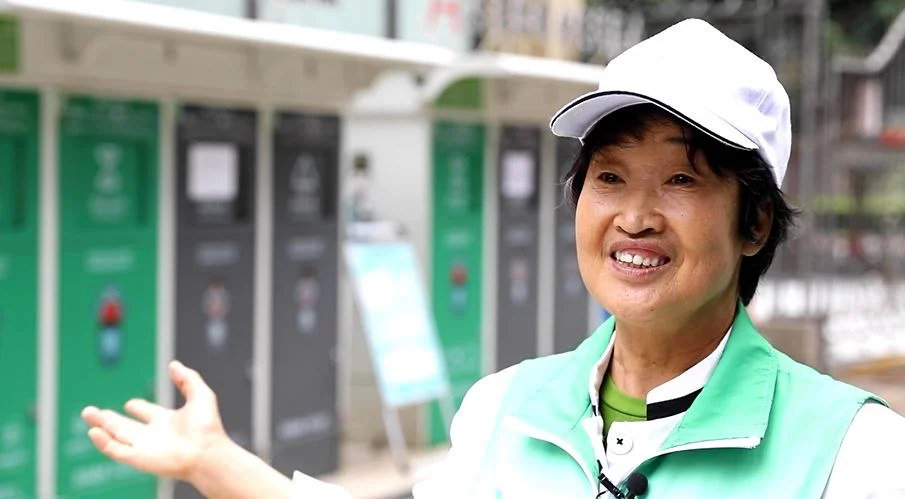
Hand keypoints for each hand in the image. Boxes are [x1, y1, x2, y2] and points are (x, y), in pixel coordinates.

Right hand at [81, 360, 227, 482]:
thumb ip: (187, 379)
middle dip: (108, 418)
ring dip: (100, 425)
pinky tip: (93, 431)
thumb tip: (174, 364)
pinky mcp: (138, 458)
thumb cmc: (208, 428)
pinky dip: (103, 442)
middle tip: (92, 411)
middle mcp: (154, 434)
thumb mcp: (200, 395)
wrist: (207, 453)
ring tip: (87, 414)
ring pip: (116, 436)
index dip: (139, 408)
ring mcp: (145, 447)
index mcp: (168, 421)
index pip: (148, 413)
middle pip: (125, 425)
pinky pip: (116, 450)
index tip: (130, 404)